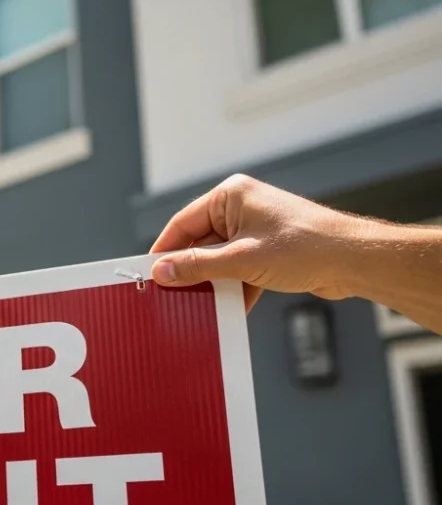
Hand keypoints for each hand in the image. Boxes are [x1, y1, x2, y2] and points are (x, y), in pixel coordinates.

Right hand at [149, 175, 359, 309]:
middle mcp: (241, 208)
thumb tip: (160, 273)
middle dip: (190, 270)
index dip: (164, 250)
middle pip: (200, 242)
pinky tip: (230, 308)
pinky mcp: (269, 249)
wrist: (355, 260)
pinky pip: (239, 268)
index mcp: (231, 196)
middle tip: (171, 294)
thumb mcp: (241, 260)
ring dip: (214, 282)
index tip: (149, 274)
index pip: (183, 223)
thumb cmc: (304, 247)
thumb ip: (196, 266)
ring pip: (220, 259)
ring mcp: (256, 229)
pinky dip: (234, 287)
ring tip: (201, 305)